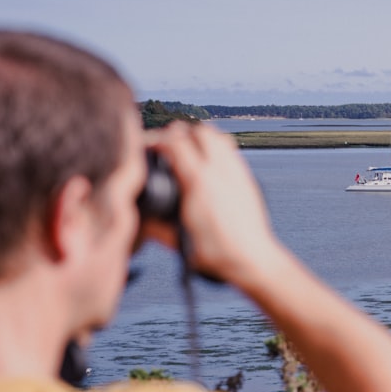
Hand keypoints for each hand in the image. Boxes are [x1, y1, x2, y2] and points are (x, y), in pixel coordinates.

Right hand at [145, 122, 281, 285]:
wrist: (252, 260)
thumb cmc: (215, 255)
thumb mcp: (177, 241)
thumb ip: (154, 225)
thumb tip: (138, 215)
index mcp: (199, 182)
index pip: (174, 142)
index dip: (155, 139)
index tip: (145, 147)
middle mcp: (220, 171)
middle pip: (197, 130)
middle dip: (178, 133)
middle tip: (165, 146)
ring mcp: (237, 173)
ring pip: (218, 135)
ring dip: (199, 137)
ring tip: (186, 150)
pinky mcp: (247, 179)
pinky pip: (230, 150)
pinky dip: (216, 147)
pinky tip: (207, 163)